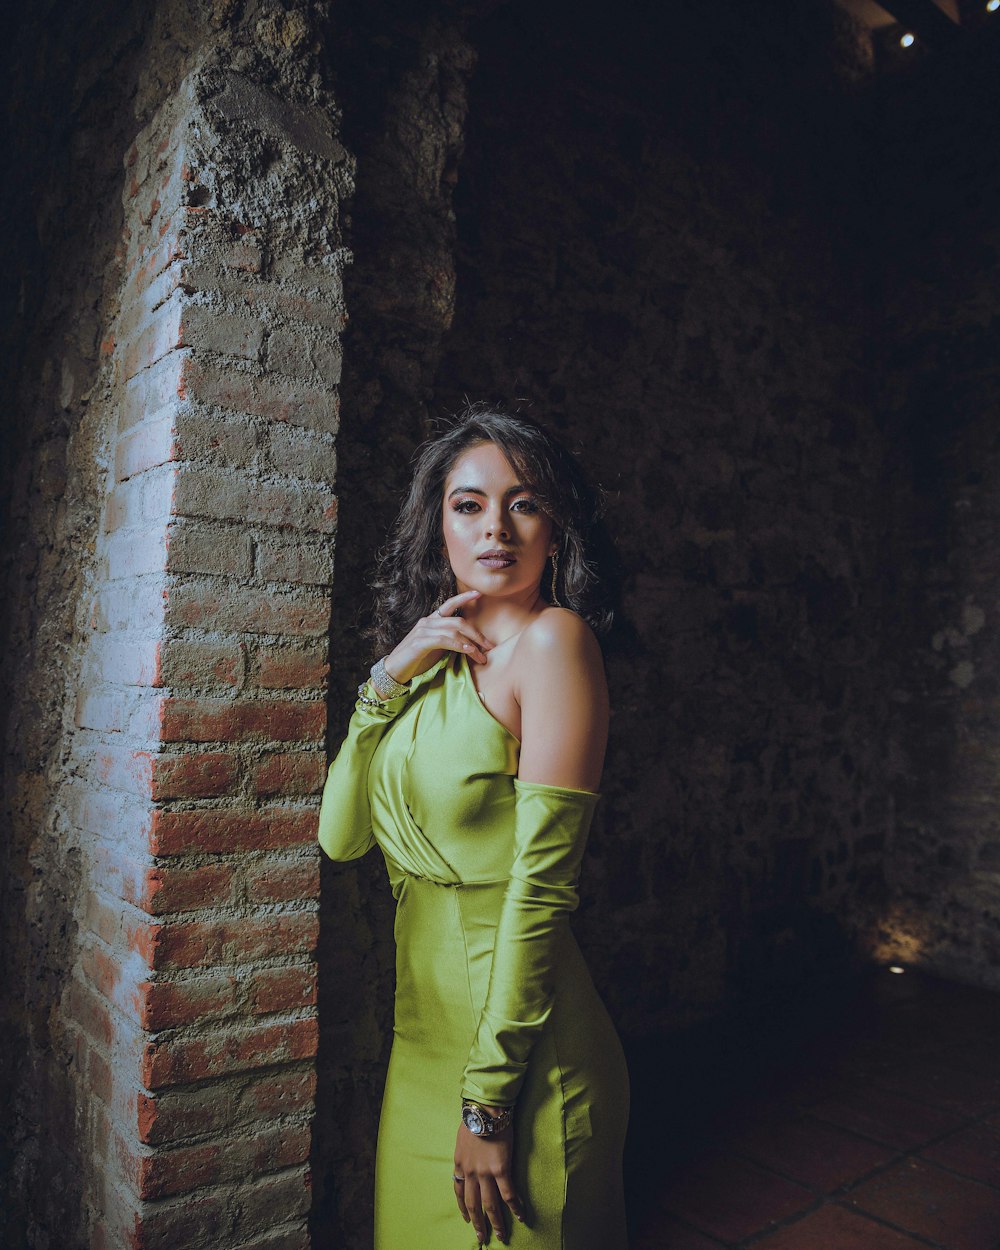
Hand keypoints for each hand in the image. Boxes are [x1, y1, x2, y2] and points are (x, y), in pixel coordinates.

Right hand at [383, 590, 494, 684]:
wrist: (394, 670)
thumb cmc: (417, 659)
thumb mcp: (436, 647)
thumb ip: (449, 640)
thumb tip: (471, 643)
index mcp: (432, 620)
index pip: (449, 604)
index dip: (464, 597)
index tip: (479, 593)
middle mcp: (427, 622)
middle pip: (458, 621)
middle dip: (477, 634)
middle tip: (489, 646)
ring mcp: (423, 631)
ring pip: (454, 631)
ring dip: (471, 644)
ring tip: (481, 657)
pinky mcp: (420, 642)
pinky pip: (444, 640)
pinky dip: (458, 645)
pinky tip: (467, 650)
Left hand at [453, 1120, 525, 1244]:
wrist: (485, 1109)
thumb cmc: (476, 1116)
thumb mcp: (463, 1136)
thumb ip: (466, 1150)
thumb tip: (470, 1154)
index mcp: (460, 1163)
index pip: (459, 1190)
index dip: (463, 1207)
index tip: (466, 1219)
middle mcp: (470, 1172)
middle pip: (473, 1204)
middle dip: (478, 1223)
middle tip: (482, 1238)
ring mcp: (485, 1172)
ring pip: (489, 1205)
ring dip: (495, 1222)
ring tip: (501, 1236)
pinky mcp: (501, 1169)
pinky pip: (508, 1194)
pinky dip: (514, 1207)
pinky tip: (520, 1216)